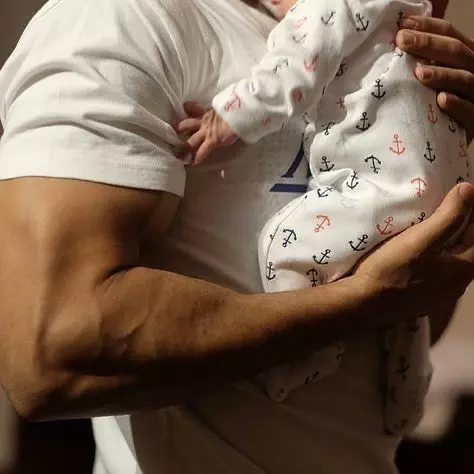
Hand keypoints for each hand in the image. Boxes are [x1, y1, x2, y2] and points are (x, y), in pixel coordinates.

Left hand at [175, 102, 238, 164]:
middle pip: (186, 125)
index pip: (193, 108)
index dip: (188, 108)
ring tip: (178, 156)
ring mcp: (207, 131)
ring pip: (191, 140)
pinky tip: (192, 164)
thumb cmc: (236, 110)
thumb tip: (228, 112)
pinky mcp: (213, 140)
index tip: (184, 108)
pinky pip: (202, 151)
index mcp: (207, 112)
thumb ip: (220, 110)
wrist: (241, 113)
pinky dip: (197, 158)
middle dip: (178, 130)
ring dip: (184, 149)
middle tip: (171, 137)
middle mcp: (204, 121)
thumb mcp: (225, 108)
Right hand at [354, 184, 473, 323]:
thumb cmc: (392, 269)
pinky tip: (417, 256)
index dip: (470, 212)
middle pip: (467, 250)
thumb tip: (469, 190)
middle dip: (459, 229)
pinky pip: (437, 276)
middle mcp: (458, 286)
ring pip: (451, 264)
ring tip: (429, 231)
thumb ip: (448, 215)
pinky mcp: (423, 302)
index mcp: (463, 269)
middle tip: (443, 209)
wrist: (363, 303)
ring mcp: (440, 297)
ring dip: (445, 246)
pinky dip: (434, 261)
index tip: (458, 195)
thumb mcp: (421, 238)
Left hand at [396, 16, 473, 143]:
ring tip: (418, 73)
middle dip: (428, 44)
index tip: (402, 25)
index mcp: (465, 56)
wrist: (455, 134)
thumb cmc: (440, 103)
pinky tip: (440, 100)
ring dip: (442, 74)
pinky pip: (469, 111)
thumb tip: (396, 41)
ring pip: (465, 79)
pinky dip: (456, 104)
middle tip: (402, 41)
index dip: (428, 26)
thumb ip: (423, 61)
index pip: (450, 34)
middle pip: (456, 52)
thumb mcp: (435, 77)